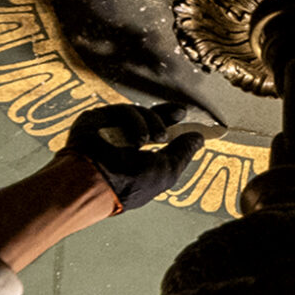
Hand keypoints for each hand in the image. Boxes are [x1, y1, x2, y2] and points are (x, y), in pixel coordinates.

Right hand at [65, 101, 205, 210]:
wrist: (96, 181)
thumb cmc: (131, 183)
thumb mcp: (167, 170)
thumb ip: (183, 152)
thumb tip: (198, 138)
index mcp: (135, 159)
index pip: (155, 137)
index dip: (171, 126)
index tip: (187, 118)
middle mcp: (121, 143)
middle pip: (146, 119)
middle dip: (165, 115)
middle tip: (180, 112)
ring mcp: (109, 130)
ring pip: (137, 114)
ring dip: (152, 123)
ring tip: (155, 139)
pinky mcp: (98, 119)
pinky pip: (123, 111)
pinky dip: (136, 121)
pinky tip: (138, 139)